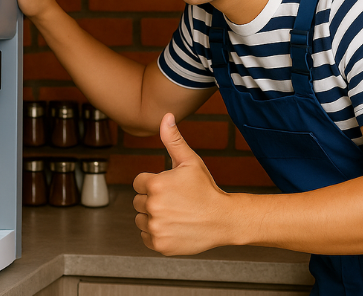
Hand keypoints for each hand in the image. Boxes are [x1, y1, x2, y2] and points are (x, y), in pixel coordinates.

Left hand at [133, 113, 230, 255]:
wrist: (223, 220)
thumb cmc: (206, 189)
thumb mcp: (190, 161)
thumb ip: (173, 139)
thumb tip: (166, 116)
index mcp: (155, 184)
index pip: (139, 183)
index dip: (155, 183)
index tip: (171, 188)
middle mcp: (152, 206)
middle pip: (138, 201)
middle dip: (153, 200)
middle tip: (176, 202)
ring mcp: (155, 228)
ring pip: (141, 219)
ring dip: (153, 217)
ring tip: (175, 214)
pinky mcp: (159, 244)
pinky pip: (146, 237)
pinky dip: (157, 234)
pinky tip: (174, 227)